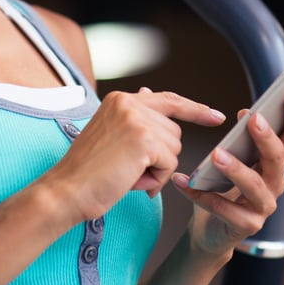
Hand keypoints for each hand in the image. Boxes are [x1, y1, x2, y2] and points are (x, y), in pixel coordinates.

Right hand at [41, 88, 226, 223]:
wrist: (67, 190)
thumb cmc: (88, 172)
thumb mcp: (111, 136)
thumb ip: (135, 119)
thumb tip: (151, 94)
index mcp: (120, 100)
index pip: (168, 99)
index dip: (195, 110)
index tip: (216, 116)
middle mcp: (129, 102)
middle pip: (173, 131)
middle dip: (160, 157)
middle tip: (129, 170)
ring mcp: (137, 119)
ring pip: (173, 149)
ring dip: (156, 169)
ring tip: (126, 174)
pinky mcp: (144, 138)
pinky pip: (170, 163)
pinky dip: (156, 179)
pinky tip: (131, 180)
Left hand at [171, 96, 283, 256]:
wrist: (209, 229)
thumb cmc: (223, 187)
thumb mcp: (233, 158)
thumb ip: (240, 137)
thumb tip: (243, 112)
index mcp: (274, 162)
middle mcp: (274, 183)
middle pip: (278, 158)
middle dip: (267, 138)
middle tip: (254, 120)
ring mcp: (263, 206)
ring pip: (254, 185)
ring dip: (236, 168)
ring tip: (216, 154)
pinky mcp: (246, 226)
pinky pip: (224, 209)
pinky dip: (201, 195)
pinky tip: (182, 181)